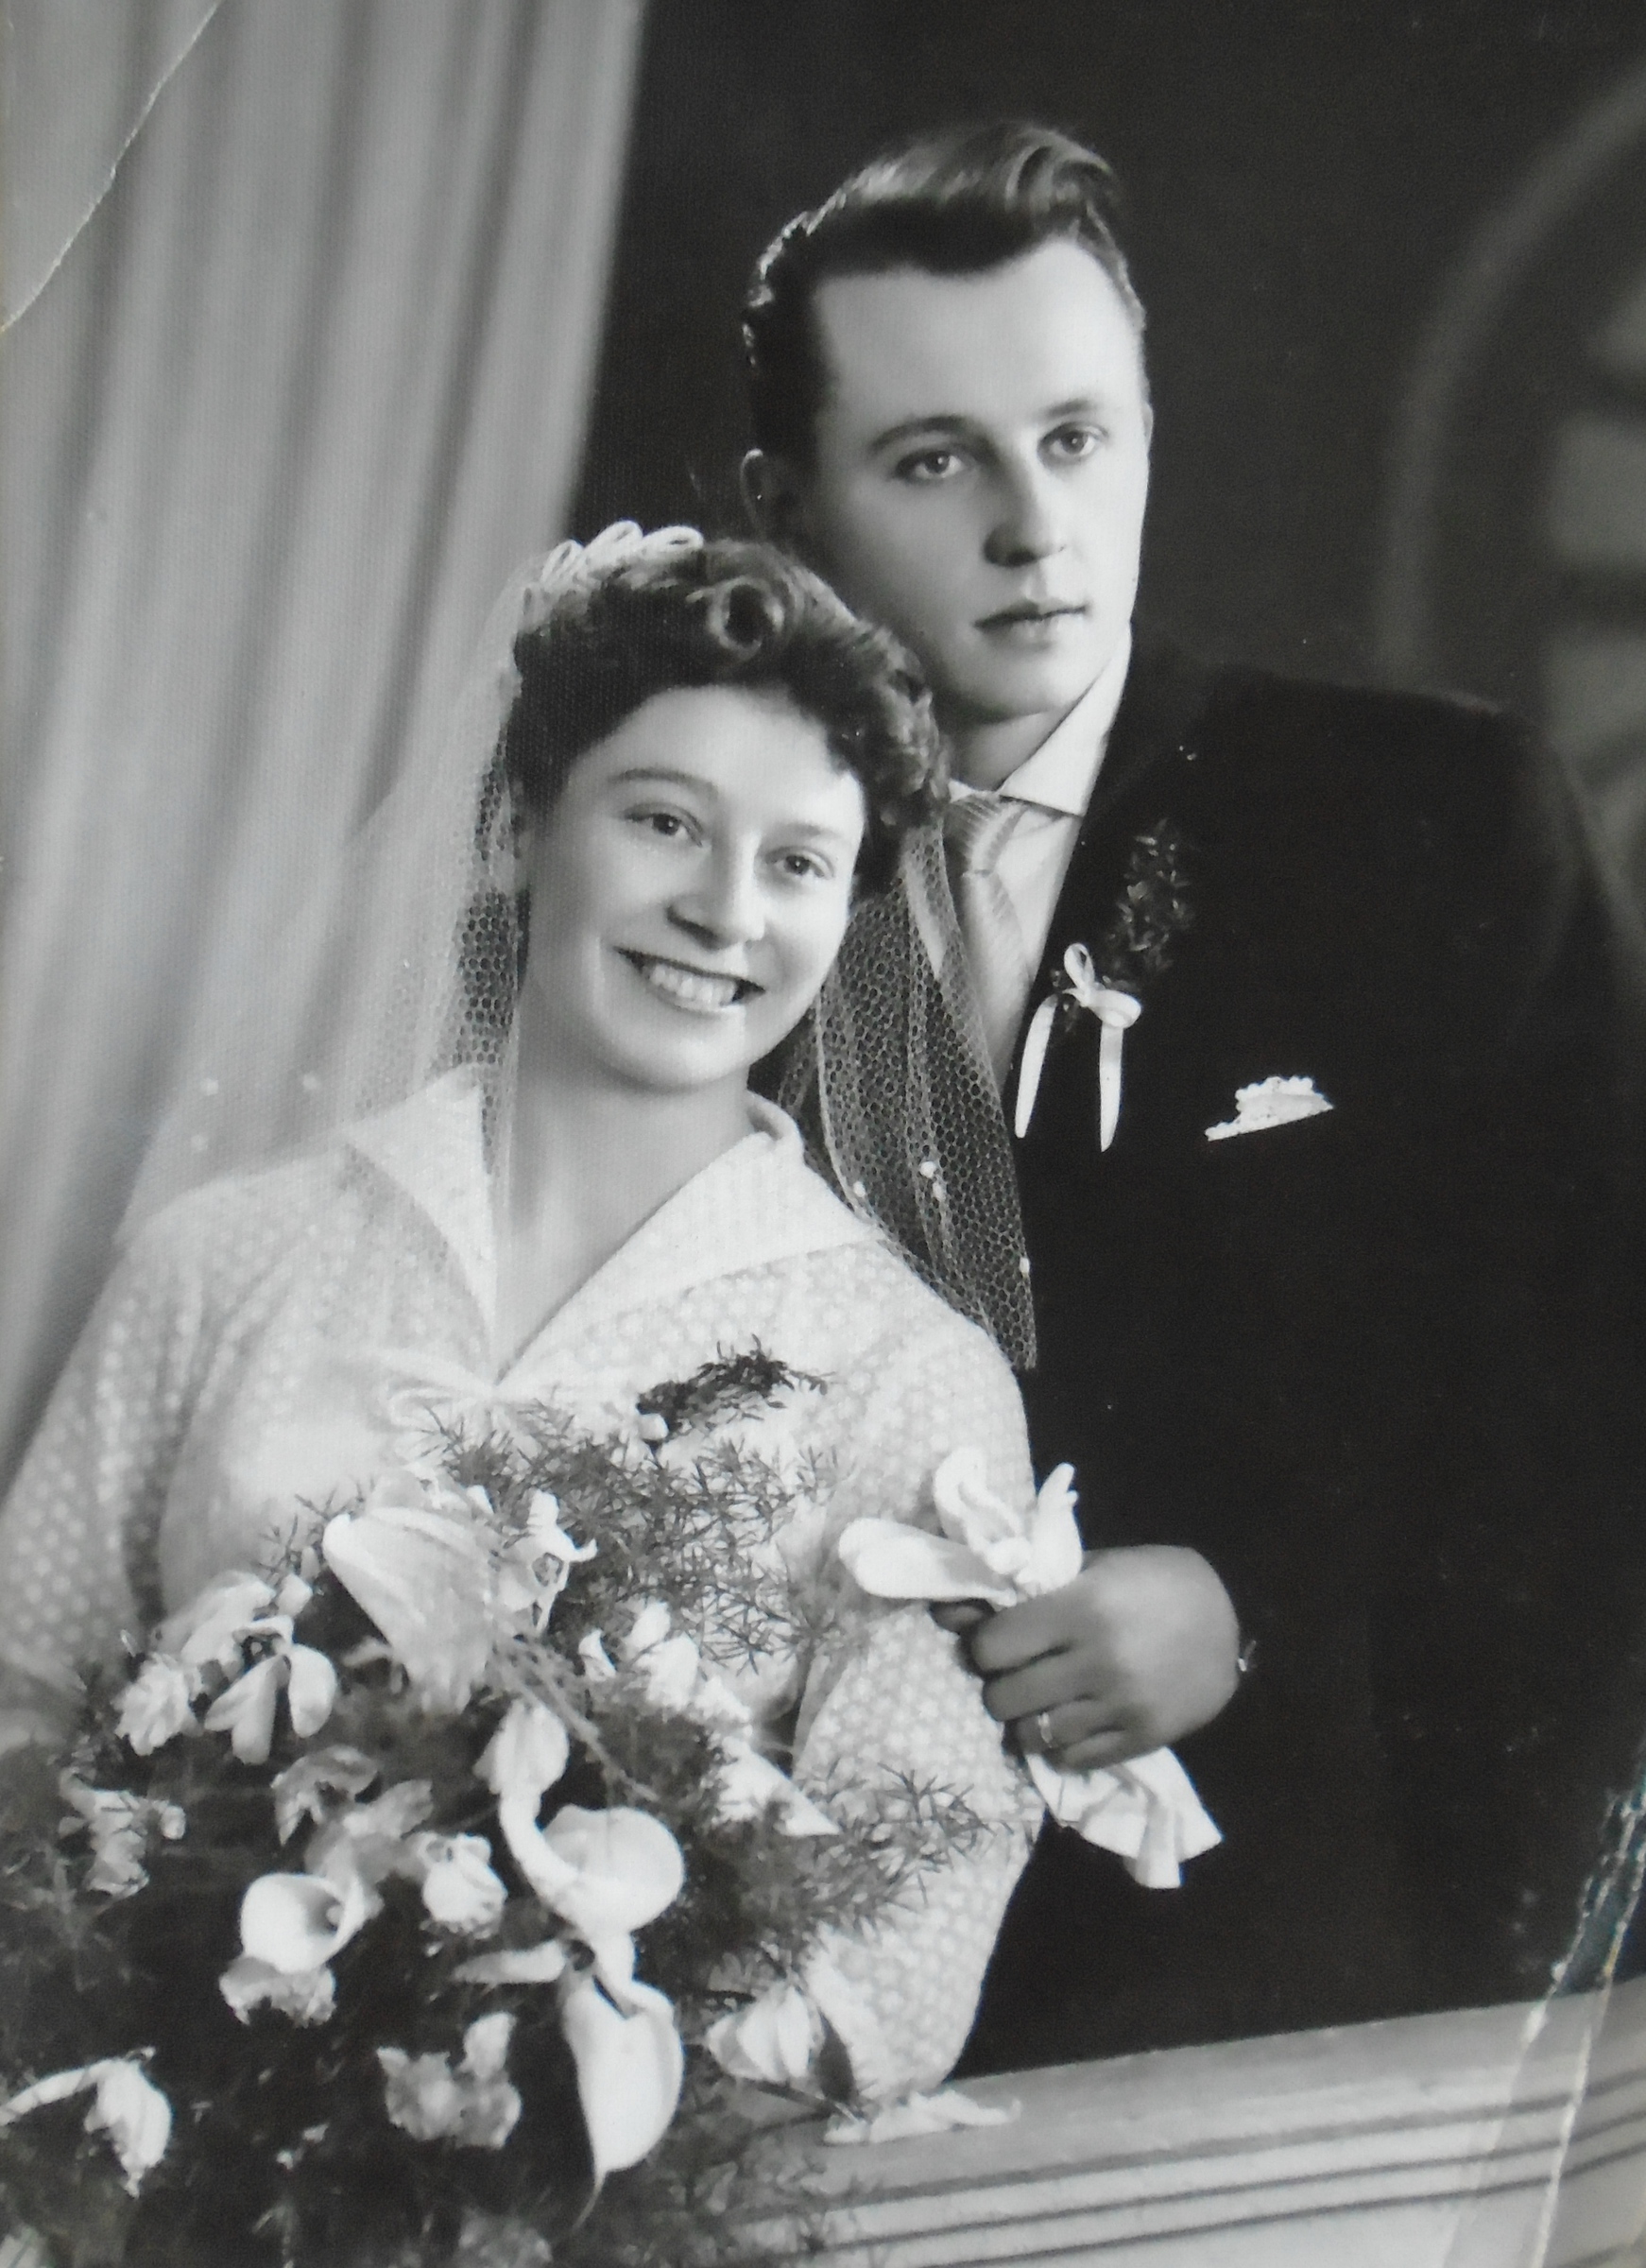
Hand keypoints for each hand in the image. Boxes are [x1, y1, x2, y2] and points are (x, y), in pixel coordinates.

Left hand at [932, 1547, 1240, 1769]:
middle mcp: (1099, 1661)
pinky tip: (1068, 1721)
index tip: (994, 1641)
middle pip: (1004, 1698)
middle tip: (1012, 1674)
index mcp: (1083, 1607)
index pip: (993, 1646)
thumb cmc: (1153, 1582)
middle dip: (998, 1686)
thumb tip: (951, 1612)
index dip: (982, 1644)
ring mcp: (1121, 1706)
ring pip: (1033, 1735)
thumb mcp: (1094, 1568)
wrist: (1233, 1620)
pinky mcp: (1141, 1739)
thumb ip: (1028, 1589)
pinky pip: (1072, 1759)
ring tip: (1037, 1700)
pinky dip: (1059, 1745)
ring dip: (1025, 1719)